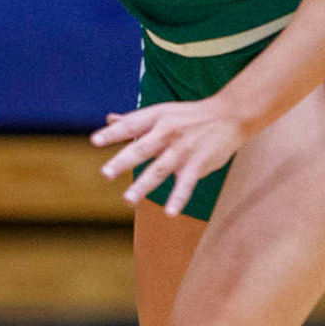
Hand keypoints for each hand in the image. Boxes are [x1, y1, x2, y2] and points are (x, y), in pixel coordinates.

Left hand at [91, 98, 248, 216]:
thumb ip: (135, 120)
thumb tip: (109, 119)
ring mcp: (183, 149)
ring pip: (160, 169)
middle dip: (123, 161)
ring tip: (127, 200)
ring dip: (143, 185)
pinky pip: (186, 184)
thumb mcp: (162, 112)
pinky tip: (169, 213)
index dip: (112, 133)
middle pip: (142, 148)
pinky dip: (178, 198)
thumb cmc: (190, 116)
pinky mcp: (198, 164)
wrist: (230, 115)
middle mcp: (167, 132)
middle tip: (105, 174)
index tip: (94, 141)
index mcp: (156, 118)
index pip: (130, 125)